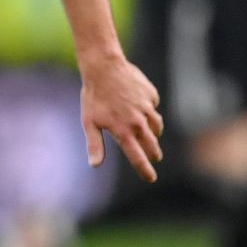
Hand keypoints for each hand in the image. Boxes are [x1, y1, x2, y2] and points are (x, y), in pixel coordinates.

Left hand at [80, 53, 163, 182]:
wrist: (104, 68)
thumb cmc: (93, 97)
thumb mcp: (90, 123)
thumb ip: (95, 145)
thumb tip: (95, 165)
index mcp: (124, 132)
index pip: (138, 158)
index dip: (145, 170)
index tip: (151, 178)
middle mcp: (139, 123)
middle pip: (152, 145)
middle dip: (153, 154)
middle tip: (154, 157)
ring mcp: (147, 108)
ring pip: (156, 127)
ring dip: (154, 133)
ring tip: (150, 135)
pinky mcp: (151, 95)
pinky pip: (154, 107)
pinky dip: (149, 110)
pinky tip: (141, 107)